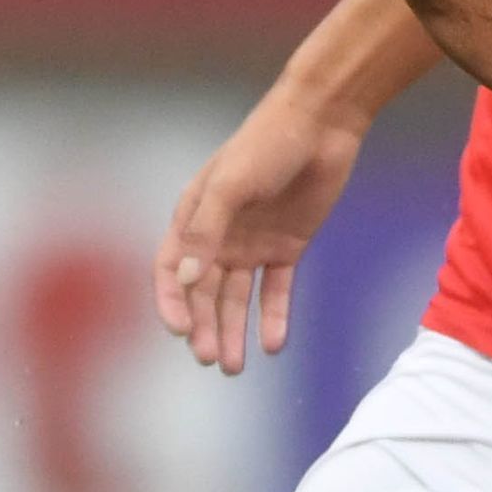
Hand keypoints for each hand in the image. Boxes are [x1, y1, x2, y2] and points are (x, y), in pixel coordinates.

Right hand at [156, 91, 368, 373]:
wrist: (322, 124)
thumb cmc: (266, 144)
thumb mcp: (230, 185)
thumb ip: (206, 232)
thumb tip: (184, 280)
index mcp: (193, 218)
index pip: (169, 271)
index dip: (171, 303)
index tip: (180, 331)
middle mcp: (218, 237)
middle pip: (203, 293)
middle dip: (204, 327)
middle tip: (210, 359)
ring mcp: (251, 245)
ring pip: (236, 299)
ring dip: (232, 332)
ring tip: (233, 367)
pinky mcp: (286, 248)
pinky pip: (276, 291)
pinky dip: (273, 318)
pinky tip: (272, 345)